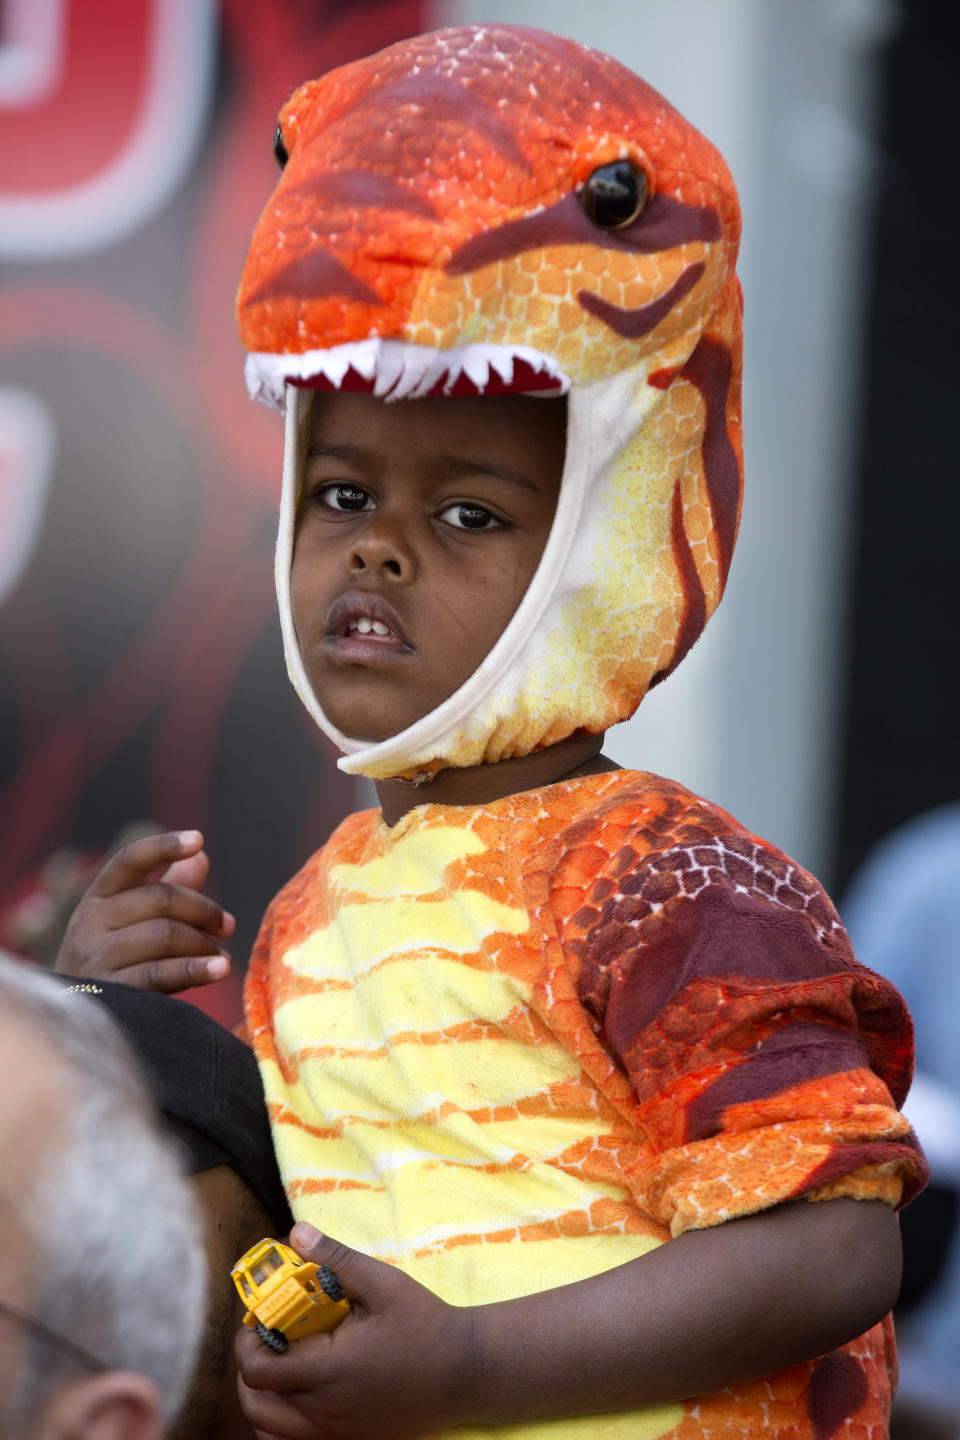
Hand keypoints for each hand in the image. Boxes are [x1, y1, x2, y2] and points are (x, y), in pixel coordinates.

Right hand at [55, 830, 234, 990]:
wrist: (74, 1018)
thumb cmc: (115, 958)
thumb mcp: (133, 920)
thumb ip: (168, 887)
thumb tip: (201, 855)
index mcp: (99, 896)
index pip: (130, 859)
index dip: (164, 846)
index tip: (198, 839)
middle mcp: (91, 920)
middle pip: (161, 899)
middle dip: (203, 910)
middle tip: (226, 926)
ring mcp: (97, 956)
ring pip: (164, 935)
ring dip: (202, 944)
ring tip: (221, 958)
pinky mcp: (110, 990)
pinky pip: (160, 973)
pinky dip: (196, 970)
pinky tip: (219, 969)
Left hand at [236, 1223, 475, 1438]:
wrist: (465, 1372)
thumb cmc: (424, 1324)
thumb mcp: (382, 1283)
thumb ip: (335, 1258)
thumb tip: (296, 1233)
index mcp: (329, 1370)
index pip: (258, 1370)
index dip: (247, 1342)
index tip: (260, 1319)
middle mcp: (326, 1412)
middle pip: (255, 1404)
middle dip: (250, 1369)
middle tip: (267, 1339)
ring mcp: (336, 1434)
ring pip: (270, 1431)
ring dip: (264, 1398)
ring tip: (282, 1365)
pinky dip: (283, 1424)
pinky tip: (301, 1393)